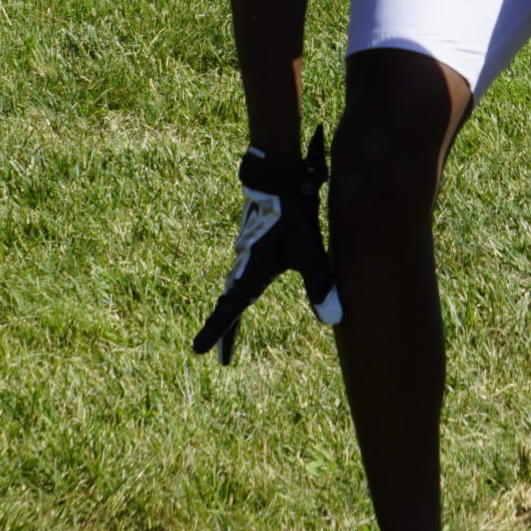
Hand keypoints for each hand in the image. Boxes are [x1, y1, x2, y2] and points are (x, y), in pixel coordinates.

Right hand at [191, 128, 342, 363]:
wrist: (276, 178)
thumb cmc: (291, 216)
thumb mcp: (309, 253)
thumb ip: (321, 286)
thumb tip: (333, 321)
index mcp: (250, 274)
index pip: (228, 311)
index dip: (215, 333)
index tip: (198, 351)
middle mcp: (242, 267)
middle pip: (228, 304)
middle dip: (224, 329)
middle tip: (217, 352)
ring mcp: (244, 253)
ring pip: (233, 287)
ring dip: (229, 309)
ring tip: (229, 328)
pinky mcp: (251, 241)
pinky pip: (240, 272)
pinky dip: (237, 288)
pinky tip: (241, 287)